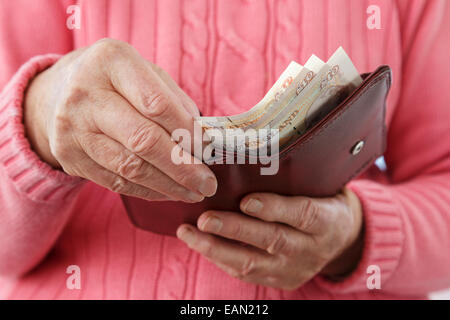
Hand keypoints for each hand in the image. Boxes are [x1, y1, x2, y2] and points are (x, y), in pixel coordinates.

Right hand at [24, 38, 216, 201]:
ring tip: (194, 193)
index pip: (157, 104)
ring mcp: (72, 128)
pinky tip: (169, 192)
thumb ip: (175, 101)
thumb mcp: (146, 74)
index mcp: (111, 61)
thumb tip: (203, 140)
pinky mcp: (69, 157)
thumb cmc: (118, 82)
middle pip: (143, 140)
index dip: (188, 132)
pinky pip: (116, 182)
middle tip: (208, 184)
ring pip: (130, 167)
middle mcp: (85, 93)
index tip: (211, 149)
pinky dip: (148, 191)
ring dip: (169, 186)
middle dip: (183, 167)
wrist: (60, 92)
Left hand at [177, 188, 363, 289]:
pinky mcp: (280, 280)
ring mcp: (294, 269)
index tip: (245, 200)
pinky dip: (220, 258)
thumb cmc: (322, 202)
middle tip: (205, 218)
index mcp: (327, 221)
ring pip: (253, 263)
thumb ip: (292, 178)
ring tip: (190, 233)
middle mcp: (311, 249)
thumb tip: (247, 151)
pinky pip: (246, 274)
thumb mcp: (320, 188)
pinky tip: (200, 243)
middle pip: (272, 240)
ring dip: (217, 249)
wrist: (342, 240)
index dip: (273, 208)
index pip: (302, 214)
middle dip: (235, 230)